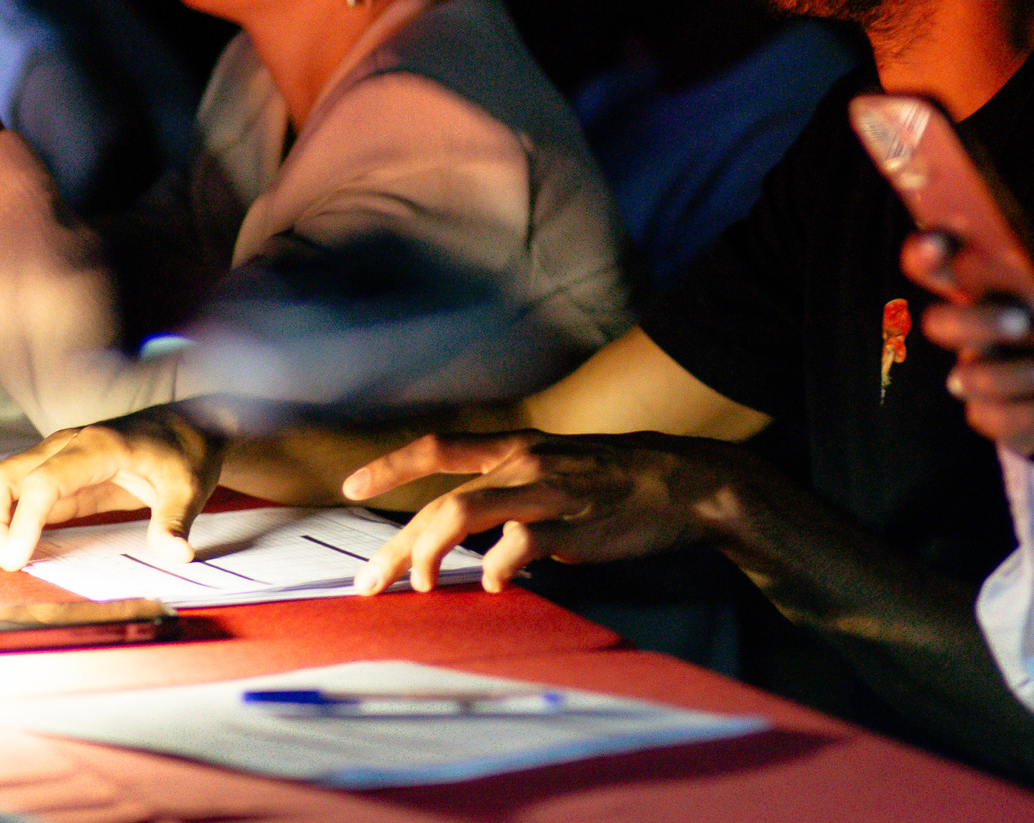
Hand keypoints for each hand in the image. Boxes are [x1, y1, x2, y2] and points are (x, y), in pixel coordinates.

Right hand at [0, 406, 224, 571]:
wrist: (187, 428)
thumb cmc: (186, 454)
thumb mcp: (189, 487)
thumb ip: (176, 520)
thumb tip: (178, 554)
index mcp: (98, 446)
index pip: (44, 479)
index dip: (23, 520)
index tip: (14, 560)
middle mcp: (65, 447)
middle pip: (3, 478)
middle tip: (7, 565)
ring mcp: (52, 459)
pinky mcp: (48, 477)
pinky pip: (2, 496)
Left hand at [341, 431, 738, 594]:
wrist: (683, 482)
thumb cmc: (617, 480)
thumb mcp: (559, 466)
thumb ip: (513, 491)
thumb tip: (468, 533)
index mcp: (518, 448)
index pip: (441, 448)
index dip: (392, 465)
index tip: (350, 486)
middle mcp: (524, 464)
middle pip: (441, 501)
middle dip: (399, 546)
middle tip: (370, 583)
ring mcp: (546, 493)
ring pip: (465, 513)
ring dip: (431, 553)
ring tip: (420, 586)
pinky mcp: (573, 526)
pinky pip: (521, 545)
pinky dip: (499, 568)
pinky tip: (496, 586)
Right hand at [909, 230, 1033, 464]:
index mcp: (983, 287)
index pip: (934, 262)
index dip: (926, 250)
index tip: (940, 244)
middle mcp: (970, 330)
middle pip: (938, 324)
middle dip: (975, 321)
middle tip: (1023, 321)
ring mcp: (976, 376)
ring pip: (968, 378)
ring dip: (1015, 374)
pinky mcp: (990, 416)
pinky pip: (998, 418)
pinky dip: (1033, 411)